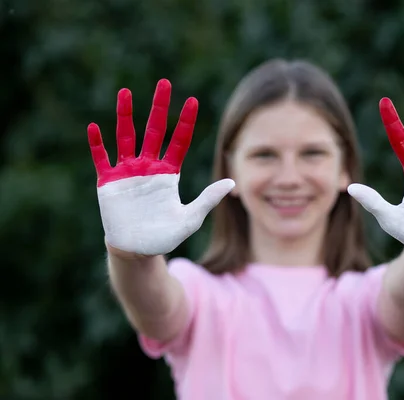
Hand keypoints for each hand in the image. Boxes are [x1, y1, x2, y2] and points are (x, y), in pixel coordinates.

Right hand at [87, 79, 234, 255]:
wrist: (137, 251)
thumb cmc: (165, 236)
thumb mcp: (191, 218)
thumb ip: (208, 199)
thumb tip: (232, 181)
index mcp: (168, 173)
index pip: (179, 141)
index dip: (186, 122)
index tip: (193, 101)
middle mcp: (148, 167)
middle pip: (155, 130)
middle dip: (160, 107)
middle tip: (164, 83)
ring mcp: (127, 173)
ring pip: (126, 137)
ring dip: (125, 115)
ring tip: (125, 93)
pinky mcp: (108, 183)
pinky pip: (101, 159)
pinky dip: (97, 145)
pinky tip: (94, 128)